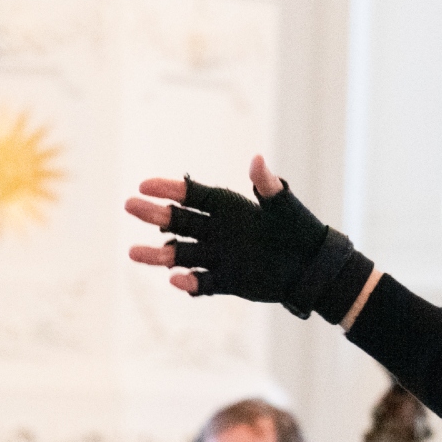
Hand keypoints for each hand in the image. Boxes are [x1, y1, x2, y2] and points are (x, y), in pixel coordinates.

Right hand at [126, 156, 375, 323]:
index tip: (144, 185)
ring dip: (158, 254)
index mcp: (228, 207)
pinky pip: (201, 282)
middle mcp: (217, 231)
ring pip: (180, 254)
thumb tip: (257, 159)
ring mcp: (218, 257)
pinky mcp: (225, 281)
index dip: (169, 189)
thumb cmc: (300, 230)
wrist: (312, 268)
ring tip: (132, 253)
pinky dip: (188, 282)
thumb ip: (267, 186)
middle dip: (154, 214)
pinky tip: (175, 280)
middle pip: (178, 221)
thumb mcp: (284, 207)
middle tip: (129, 205)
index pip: (192, 196)